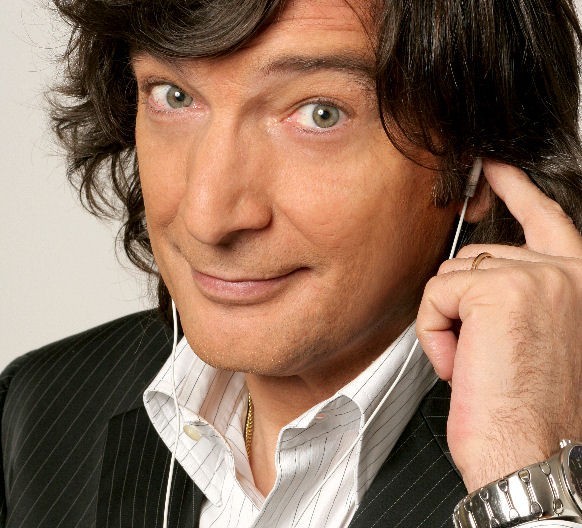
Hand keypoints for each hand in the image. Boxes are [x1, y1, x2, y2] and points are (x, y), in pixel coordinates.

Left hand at [417, 161, 581, 491]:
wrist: (533, 456)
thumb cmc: (530, 409)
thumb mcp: (536, 336)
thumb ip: (520, 294)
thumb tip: (478, 274)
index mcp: (579, 283)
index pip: (546, 219)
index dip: (518, 190)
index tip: (496, 166)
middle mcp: (567, 272)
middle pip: (478, 258)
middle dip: (463, 304)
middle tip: (481, 353)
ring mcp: (536, 277)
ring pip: (453, 276)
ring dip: (450, 322)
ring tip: (477, 364)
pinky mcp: (499, 291)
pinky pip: (436, 294)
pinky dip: (434, 331)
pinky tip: (460, 363)